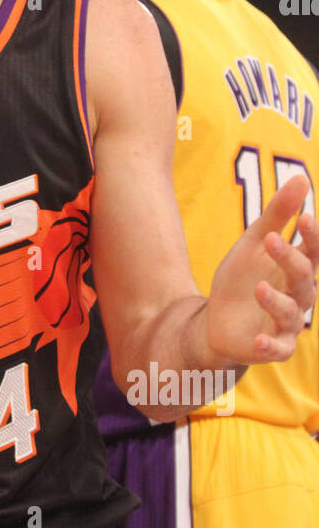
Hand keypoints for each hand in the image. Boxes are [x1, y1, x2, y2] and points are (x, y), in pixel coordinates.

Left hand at [205, 174, 318, 365]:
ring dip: (275, 300)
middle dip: (289, 260)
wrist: (217, 319)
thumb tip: (303, 178)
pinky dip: (270, 346)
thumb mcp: (253, 243)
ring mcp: (285, 323)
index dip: (312, 236)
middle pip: (302, 278)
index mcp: (295, 270)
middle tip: (271, 240)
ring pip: (291, 313)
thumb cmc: (242, 278)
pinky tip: (259, 340)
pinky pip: (277, 350)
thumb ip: (277, 215)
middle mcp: (297, 296)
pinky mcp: (271, 347)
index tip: (305, 217)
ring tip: (258, 287)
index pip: (312, 252)